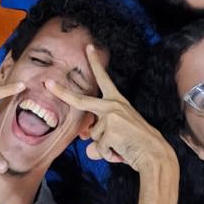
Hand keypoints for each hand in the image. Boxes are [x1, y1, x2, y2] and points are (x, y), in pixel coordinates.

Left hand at [45, 44, 174, 174]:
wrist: (155, 154)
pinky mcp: (109, 130)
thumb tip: (88, 149)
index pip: (104, 79)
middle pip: (80, 100)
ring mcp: (110, 116)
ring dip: (105, 146)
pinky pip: (98, 148)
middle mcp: (113, 105)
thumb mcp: (118, 136)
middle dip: (62, 92)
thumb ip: (99, 139)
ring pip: (92, 135)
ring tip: (122, 146)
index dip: (95, 63)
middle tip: (47, 84)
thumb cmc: (138, 144)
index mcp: (117, 101)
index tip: (88, 48)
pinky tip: (122, 152)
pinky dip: (108, 154)